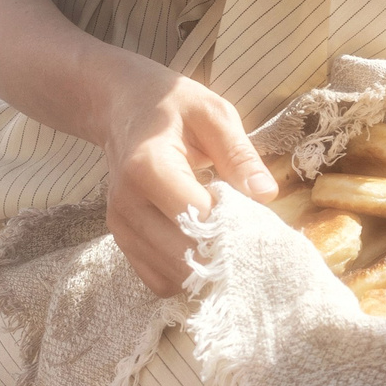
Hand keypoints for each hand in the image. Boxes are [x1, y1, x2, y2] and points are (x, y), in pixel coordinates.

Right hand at [97, 58, 273, 296]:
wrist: (124, 107)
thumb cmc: (175, 106)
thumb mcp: (214, 115)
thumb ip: (239, 154)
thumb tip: (266, 194)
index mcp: (148, 167)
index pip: (197, 217)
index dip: (232, 225)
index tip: (257, 216)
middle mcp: (126, 203)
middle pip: (182, 254)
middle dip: (221, 252)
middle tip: (246, 233)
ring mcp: (119, 225)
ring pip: (169, 274)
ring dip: (204, 267)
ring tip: (223, 237)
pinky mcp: (120, 239)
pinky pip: (155, 278)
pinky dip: (182, 274)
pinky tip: (201, 248)